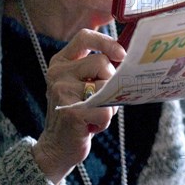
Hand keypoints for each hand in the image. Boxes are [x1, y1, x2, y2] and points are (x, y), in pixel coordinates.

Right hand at [31, 29, 125, 183]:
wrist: (57, 147)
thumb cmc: (77, 113)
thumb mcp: (80, 84)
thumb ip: (95, 69)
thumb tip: (126, 59)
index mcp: (61, 62)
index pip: (84, 37)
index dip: (106, 42)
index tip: (121, 54)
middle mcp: (58, 73)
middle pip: (101, 62)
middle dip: (111, 81)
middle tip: (103, 98)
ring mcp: (62, 91)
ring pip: (105, 86)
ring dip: (109, 104)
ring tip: (96, 113)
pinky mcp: (72, 111)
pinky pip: (105, 110)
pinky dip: (105, 121)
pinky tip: (92, 126)